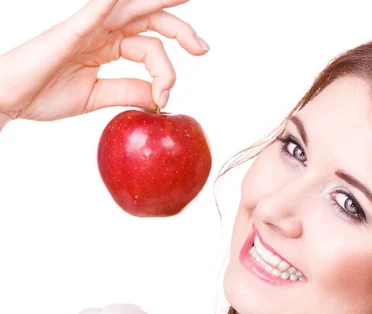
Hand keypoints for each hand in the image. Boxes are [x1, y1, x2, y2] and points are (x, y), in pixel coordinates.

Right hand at [0, 0, 208, 121]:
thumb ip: (128, 92)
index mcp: (109, 45)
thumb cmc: (44, 94)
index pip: (151, 48)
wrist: (8, 99)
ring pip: (131, 9)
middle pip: (150, 20)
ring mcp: (87, 27)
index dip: (166, 71)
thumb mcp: (98, 97)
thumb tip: (160, 97)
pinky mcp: (70, 31)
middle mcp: (102, 31)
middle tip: (204, 49)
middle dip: (181, 30)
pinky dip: (111, 5)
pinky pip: (95, 12)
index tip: (166, 96)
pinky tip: (122, 0)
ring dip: (159, 3)